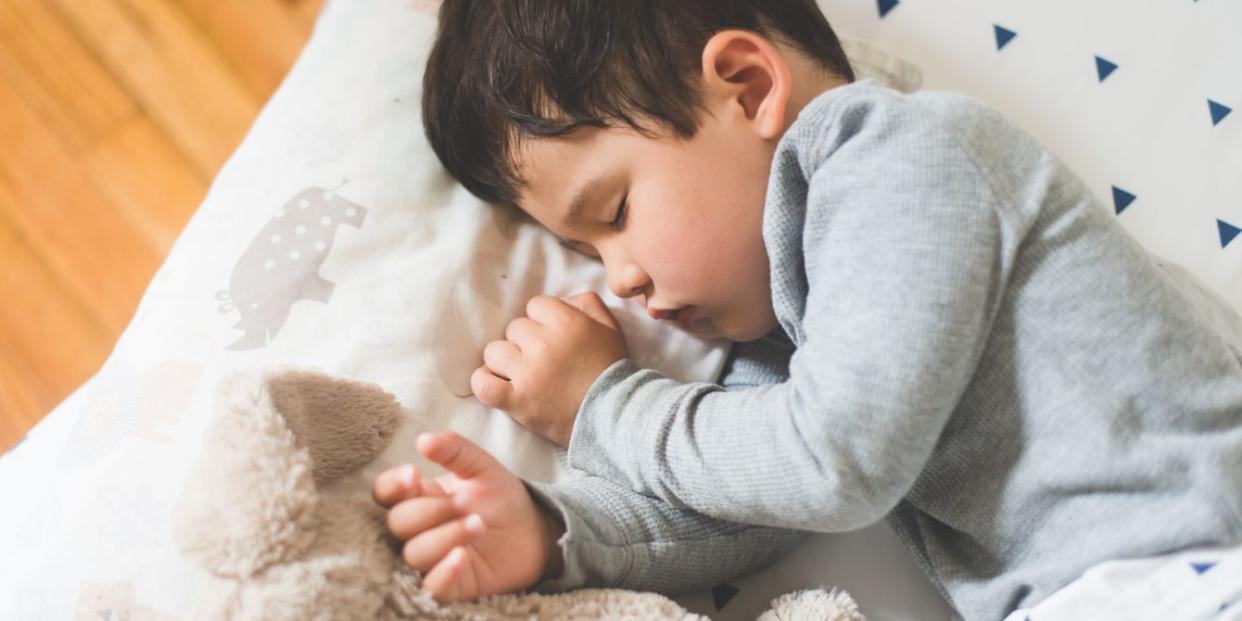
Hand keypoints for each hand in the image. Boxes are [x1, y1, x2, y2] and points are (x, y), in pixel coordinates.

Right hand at [373, 431, 565, 601]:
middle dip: (430, 510)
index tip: (414, 474)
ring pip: (414, 554)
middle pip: (398, 523)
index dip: (392, 485)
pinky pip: (431, 587)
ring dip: (444, 536)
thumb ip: (455, 450)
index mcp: (420, 496)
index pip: (386, 493)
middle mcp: (419, 529)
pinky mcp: (449, 584)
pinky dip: (443, 573)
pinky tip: (462, 557)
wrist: (533, 531)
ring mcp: (432, 558)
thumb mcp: (482, 467)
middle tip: (465, 502)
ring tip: (478, 523)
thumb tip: (423, 439)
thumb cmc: (501, 498)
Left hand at [471, 291, 627, 445]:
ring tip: (521, 375)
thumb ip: (587, 303)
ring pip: (494, 352)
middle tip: (542, 361)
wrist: (613, 416)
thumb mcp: (611, 328)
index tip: (553, 339)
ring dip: (505, 362)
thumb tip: (562, 300)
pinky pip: (483, 384)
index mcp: (566, 322)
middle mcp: (543, 344)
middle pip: (514, 328)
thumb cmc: (612, 371)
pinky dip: (484, 382)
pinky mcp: (516, 401)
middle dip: (525, 342)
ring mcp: (527, 373)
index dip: (542, 322)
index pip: (534, 306)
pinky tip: (496, 384)